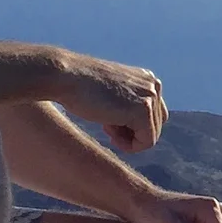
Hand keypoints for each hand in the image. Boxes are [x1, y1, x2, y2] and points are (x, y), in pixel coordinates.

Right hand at [48, 53, 166, 153]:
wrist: (66, 77)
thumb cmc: (81, 87)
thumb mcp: (113, 93)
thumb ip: (129, 105)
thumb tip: (138, 129)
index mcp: (147, 80)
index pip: (154, 115)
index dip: (132, 126)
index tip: (110, 121)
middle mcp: (153, 86)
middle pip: (155, 126)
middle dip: (131, 132)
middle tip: (106, 125)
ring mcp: (150, 97)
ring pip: (152, 136)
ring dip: (128, 138)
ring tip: (105, 125)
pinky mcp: (143, 110)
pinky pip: (147, 142)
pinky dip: (129, 145)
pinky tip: (108, 132)